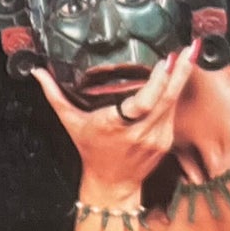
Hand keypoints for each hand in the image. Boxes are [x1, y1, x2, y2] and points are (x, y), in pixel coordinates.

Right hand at [32, 43, 198, 208]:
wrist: (113, 183)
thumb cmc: (91, 150)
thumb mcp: (71, 122)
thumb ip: (55, 94)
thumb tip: (38, 72)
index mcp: (116, 125)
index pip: (142, 104)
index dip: (157, 83)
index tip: (165, 61)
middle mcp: (140, 132)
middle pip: (167, 99)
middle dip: (180, 72)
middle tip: (190, 48)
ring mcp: (157, 137)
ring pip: (174, 102)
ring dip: (183, 77)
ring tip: (191, 52)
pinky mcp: (166, 139)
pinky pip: (173, 110)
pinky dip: (177, 91)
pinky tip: (183, 73)